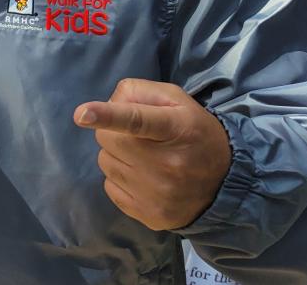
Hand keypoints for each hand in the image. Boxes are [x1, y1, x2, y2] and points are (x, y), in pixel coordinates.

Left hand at [74, 78, 231, 230]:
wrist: (225, 183)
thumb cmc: (194, 133)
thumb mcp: (177, 101)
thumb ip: (140, 92)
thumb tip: (107, 104)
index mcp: (175, 128)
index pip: (137, 121)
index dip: (107, 116)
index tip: (81, 115)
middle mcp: (167, 164)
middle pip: (108, 139)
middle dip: (113, 132)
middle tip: (137, 136)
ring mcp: (157, 194)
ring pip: (105, 163)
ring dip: (117, 156)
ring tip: (143, 157)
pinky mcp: (149, 215)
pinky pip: (110, 187)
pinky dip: (119, 179)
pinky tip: (142, 177)